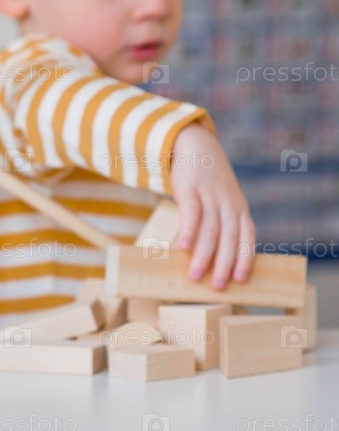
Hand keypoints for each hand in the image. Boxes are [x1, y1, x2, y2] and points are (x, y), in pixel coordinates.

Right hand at [170, 123, 254, 289]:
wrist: (194, 144)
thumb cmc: (207, 180)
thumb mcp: (223, 198)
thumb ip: (223, 222)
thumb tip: (211, 255)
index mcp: (238, 208)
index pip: (246, 236)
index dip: (244, 258)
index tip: (239, 279)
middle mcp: (227, 203)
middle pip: (229, 238)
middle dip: (223, 264)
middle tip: (216, 286)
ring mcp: (209, 195)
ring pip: (210, 230)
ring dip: (203, 256)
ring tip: (194, 276)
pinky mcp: (189, 188)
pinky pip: (191, 213)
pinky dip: (189, 231)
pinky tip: (183, 247)